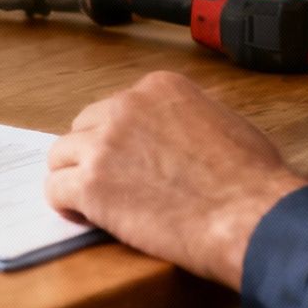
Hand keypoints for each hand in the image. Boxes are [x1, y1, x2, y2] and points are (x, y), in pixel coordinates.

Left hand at [43, 72, 307, 288]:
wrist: (250, 216)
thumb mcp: (225, 123)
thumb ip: (190, 118)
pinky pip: (55, 190)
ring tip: (96, 205)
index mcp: (159, 88)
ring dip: (75, 178)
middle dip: (93, 155)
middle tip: (111, 185)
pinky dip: (66, 206)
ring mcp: (104, 144)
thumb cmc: (252, 179)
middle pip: (83, 127)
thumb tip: (181, 130)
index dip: (119, 138)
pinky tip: (86, 218)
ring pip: (61, 155)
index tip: (131, 162)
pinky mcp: (91, 184)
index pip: (116, 107)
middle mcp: (126, 107)